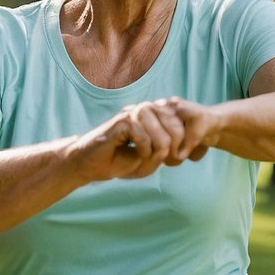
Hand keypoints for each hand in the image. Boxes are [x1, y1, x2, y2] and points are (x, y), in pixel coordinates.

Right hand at [68, 99, 187, 181]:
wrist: (90, 165)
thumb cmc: (118, 162)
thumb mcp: (148, 161)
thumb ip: (164, 152)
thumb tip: (171, 146)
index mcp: (155, 115)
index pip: (182, 122)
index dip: (184, 142)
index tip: (176, 158)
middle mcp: (146, 110)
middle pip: (176, 127)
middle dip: (172, 151)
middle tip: (160, 161)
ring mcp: (134, 112)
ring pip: (162, 135)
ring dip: (155, 152)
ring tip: (144, 157)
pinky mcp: (122, 120)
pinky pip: (144, 138)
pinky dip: (142, 151)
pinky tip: (133, 153)